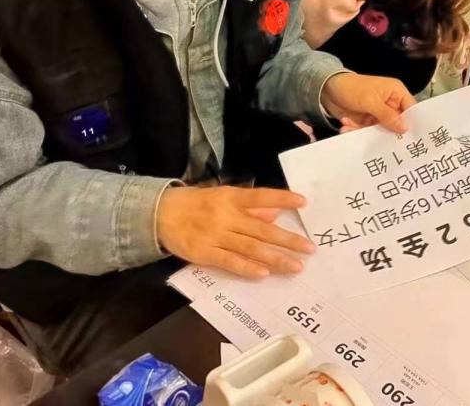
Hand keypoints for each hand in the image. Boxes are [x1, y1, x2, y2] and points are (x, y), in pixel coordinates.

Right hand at [156, 186, 314, 277]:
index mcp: (231, 197)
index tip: (303, 202)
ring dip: (275, 258)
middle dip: (287, 239)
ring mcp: (215, 235)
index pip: (261, 196)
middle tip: (309, 248)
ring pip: (250, 248)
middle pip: (262, 229)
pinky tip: (264, 274)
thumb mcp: (222, 196)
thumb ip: (248, 205)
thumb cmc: (195, 203)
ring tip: (296, 266)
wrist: (159, 214)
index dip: (282, 198)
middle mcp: (226, 216)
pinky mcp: (204, 253)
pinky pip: (229, 262)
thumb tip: (275, 213)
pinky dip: (247, 268)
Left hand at [320, 72, 415, 132]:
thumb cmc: (352, 88)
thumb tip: (405, 128)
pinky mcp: (367, 121)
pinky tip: (346, 126)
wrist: (327, 89)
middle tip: (384, 145)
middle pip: (398, 123)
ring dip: (367, 132)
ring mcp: (378, 114)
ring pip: (382, 130)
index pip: (411, 109)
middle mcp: (390, 104)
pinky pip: (368, 131)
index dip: (412, 122)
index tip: (412, 138)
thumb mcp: (371, 101)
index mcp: (396, 92)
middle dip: (390, 133)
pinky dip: (357, 131)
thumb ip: (388, 115)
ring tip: (352, 128)